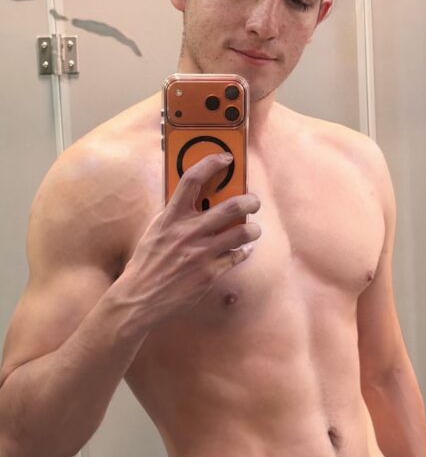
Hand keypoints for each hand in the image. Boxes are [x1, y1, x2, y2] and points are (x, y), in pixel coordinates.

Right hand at [115, 152, 261, 331]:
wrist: (140, 298)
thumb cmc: (146, 263)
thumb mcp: (156, 231)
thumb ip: (175, 215)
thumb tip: (194, 199)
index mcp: (171, 217)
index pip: (192, 179)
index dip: (211, 163)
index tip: (225, 159)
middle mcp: (188, 232)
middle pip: (231, 206)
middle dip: (250, 201)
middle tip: (254, 201)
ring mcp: (201, 253)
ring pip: (242, 232)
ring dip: (253, 229)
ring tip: (253, 229)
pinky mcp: (210, 273)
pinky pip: (238, 256)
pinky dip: (244, 251)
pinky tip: (243, 249)